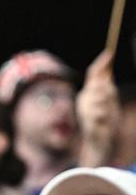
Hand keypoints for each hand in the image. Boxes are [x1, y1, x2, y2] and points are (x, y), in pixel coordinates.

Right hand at [76, 49, 118, 164]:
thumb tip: (108, 69)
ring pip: (102, 96)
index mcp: (88, 92)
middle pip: (100, 82)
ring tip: (106, 115)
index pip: (93, 72)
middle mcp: (84, 98)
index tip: (110, 52)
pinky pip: (102, 111)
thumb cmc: (105, 121)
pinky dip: (106, 116)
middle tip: (111, 103)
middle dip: (109, 91)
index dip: (101, 62)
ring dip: (108, 105)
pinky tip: (103, 122)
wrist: (99, 141)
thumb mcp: (109, 101)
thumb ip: (107, 87)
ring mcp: (84, 108)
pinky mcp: (87, 119)